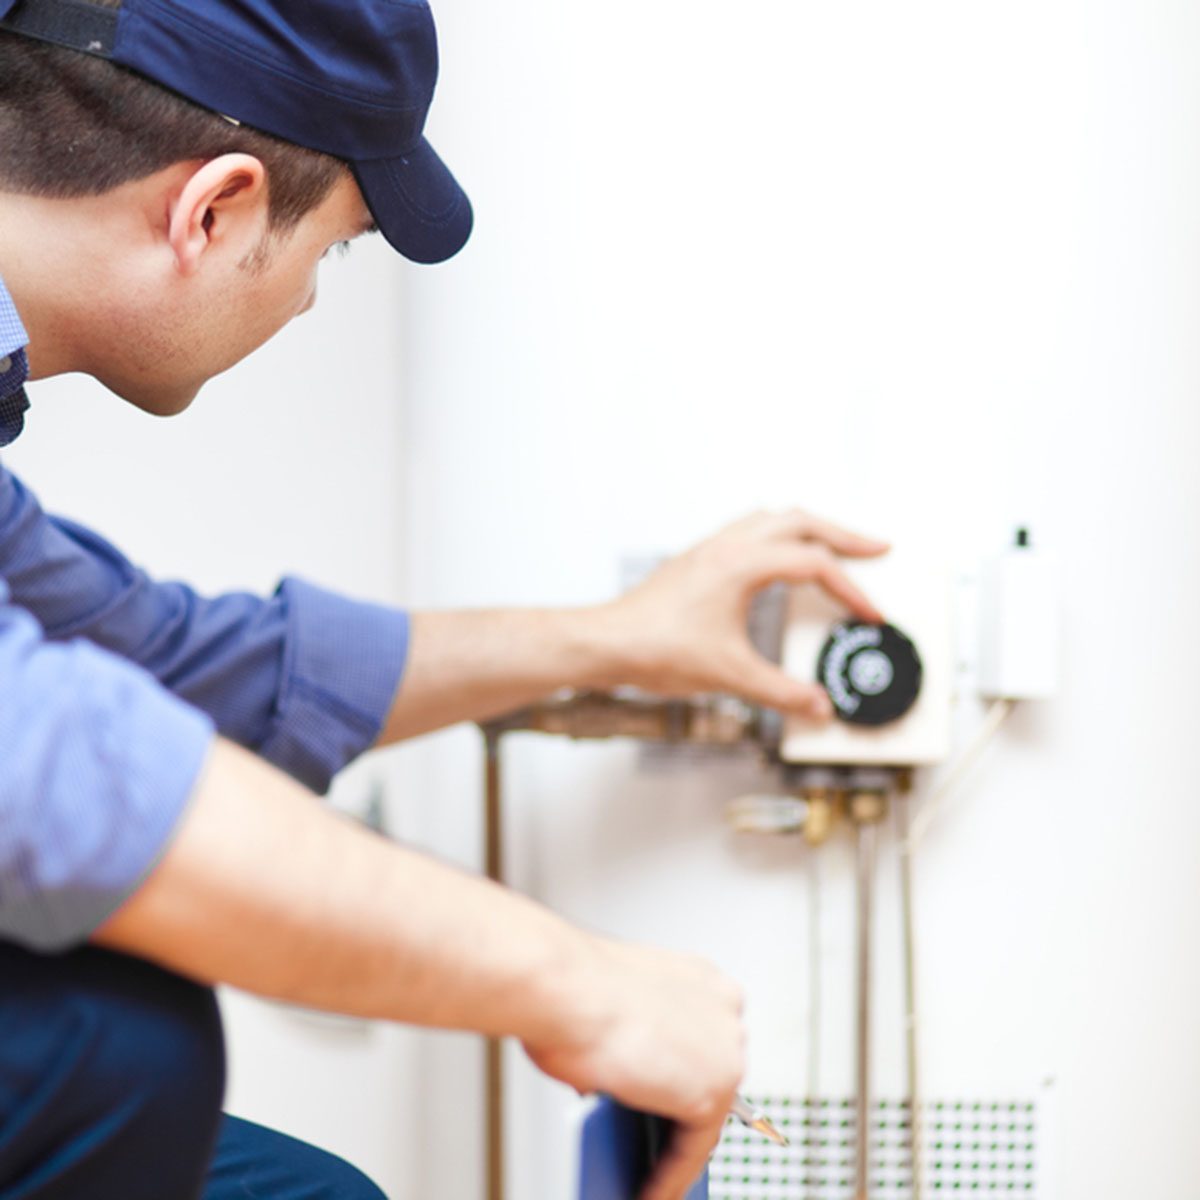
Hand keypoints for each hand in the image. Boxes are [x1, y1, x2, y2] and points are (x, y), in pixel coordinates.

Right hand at [523, 937, 745, 1199]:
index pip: (701, 1038)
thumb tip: (622, 1080)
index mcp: (700, 978)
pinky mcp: (713, 1093)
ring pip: (704, 1115)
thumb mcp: (610, 1008)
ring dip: (674, 1148)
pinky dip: (669, 1177)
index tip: (671, 1099)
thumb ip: (630, 1041)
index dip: (683, 1071)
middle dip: (681, 1109)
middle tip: (655, 1143)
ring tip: (650, 1175)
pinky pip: (694, 1149)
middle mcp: (723, 1007)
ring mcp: (725, 1049)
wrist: (564, 988)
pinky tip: (648, 1191)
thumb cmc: (571, 988)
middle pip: (707, 1074)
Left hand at [595, 509, 888, 718]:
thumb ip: (781, 692)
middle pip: (800, 521)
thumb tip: (817, 706)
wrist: (606, 643)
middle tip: (876, 549)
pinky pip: (748, 530)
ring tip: (834, 545)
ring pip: (771, 518)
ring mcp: (709, 548)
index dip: (851, 591)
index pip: (814, 565)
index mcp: (741, 564)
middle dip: (843, 535)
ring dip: (809, 528)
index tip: (870, 614)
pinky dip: (777, 536)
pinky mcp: (697, 560)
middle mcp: (727, 546)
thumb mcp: (730, 676)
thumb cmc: (654, 649)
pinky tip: (779, 558)